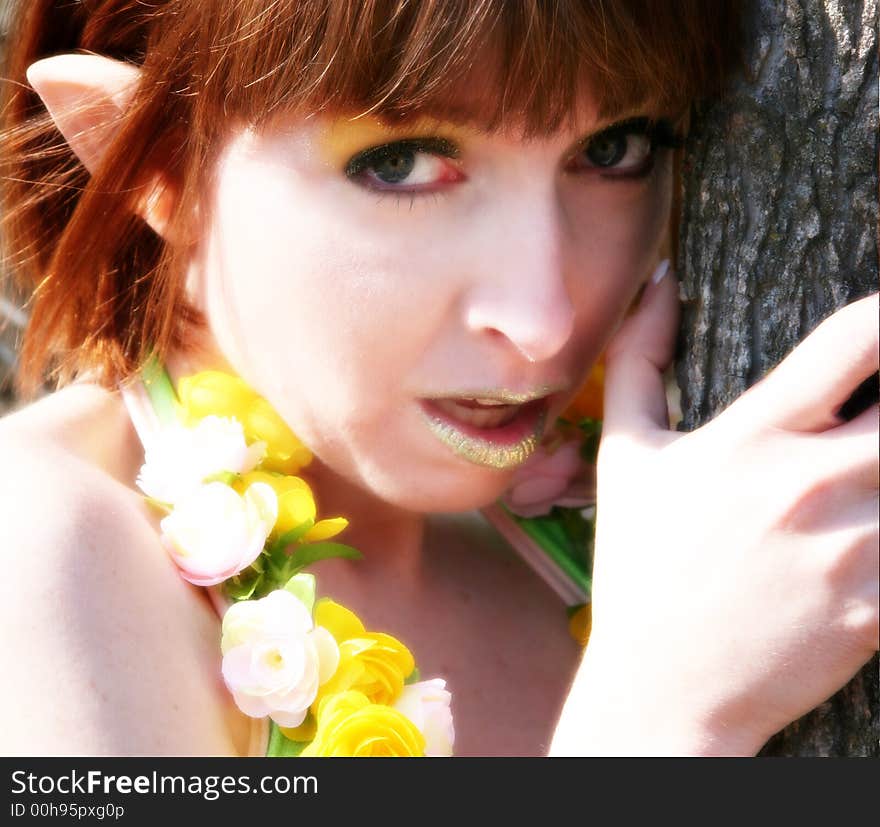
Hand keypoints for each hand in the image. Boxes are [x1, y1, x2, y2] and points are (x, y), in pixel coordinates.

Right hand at [550, 271, 877, 755]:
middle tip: (875, 417)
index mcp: (753, 438)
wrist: (663, 687)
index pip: (857, 339)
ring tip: (868, 471)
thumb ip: (639, 360)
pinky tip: (869, 528)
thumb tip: (659, 283)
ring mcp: (855, 549)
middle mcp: (812, 484)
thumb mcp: (624, 456)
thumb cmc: (640, 565)